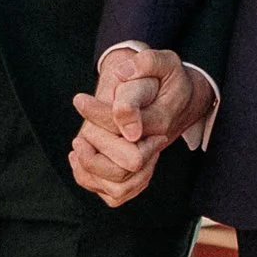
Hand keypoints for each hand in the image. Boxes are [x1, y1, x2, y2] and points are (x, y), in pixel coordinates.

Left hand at [68, 46, 213, 207]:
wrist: (178, 99)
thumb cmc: (166, 79)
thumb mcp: (162, 62)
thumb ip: (144, 64)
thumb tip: (121, 74)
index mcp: (159, 120)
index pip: (127, 127)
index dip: (98, 113)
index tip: (79, 99)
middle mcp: (155, 147)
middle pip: (127, 164)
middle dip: (96, 148)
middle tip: (81, 133)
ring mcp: (146, 164)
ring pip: (118, 186)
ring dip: (90, 168)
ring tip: (78, 146)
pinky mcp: (136, 174)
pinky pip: (115, 194)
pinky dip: (93, 182)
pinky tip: (79, 158)